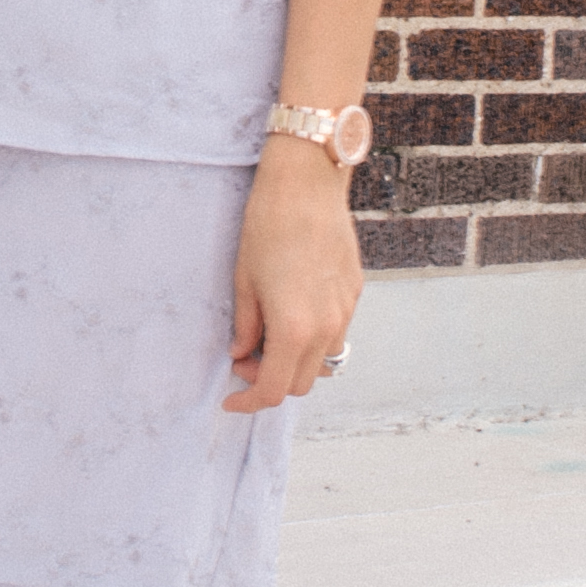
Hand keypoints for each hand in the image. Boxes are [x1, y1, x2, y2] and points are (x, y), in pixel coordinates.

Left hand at [223, 139, 360, 412]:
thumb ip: (245, 326)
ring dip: (294, 362)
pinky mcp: (354, 293)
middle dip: (270, 381)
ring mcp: (345, 311)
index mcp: (294, 328)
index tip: (230, 399)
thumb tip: (242, 353)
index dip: (249, 402)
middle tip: (244, 358)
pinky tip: (292, 312)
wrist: (307, 184)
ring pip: (322, 361)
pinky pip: (335, 333)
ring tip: (268, 336)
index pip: (275, 389)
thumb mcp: (244, 281)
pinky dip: (312, 338)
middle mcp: (327, 327)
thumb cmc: (268, 226)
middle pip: (301, 383)